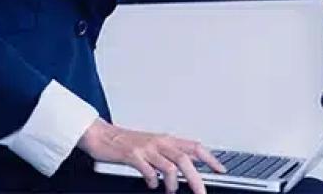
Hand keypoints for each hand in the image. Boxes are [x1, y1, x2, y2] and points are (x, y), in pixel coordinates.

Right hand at [78, 119, 223, 193]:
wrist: (101, 135)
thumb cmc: (127, 141)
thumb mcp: (154, 145)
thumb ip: (170, 152)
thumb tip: (190, 162)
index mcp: (167, 140)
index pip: (196, 147)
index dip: (210, 158)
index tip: (221, 170)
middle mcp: (160, 142)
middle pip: (186, 159)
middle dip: (196, 178)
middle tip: (201, 192)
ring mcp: (146, 148)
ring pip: (170, 164)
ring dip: (173, 182)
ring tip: (171, 190)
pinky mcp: (132, 155)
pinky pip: (148, 169)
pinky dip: (153, 180)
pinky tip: (152, 185)